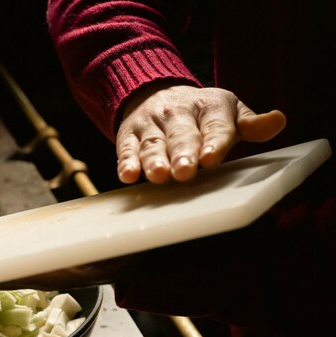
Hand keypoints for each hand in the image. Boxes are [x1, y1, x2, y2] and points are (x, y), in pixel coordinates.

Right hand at [116, 84, 286, 183]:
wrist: (154, 92)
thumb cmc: (200, 114)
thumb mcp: (228, 113)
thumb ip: (251, 124)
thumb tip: (278, 121)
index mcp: (209, 106)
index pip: (215, 125)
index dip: (213, 141)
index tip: (211, 158)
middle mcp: (178, 113)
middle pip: (181, 135)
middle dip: (182, 153)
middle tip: (184, 171)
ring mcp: (152, 124)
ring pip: (153, 144)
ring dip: (154, 160)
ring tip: (158, 175)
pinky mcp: (130, 135)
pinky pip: (127, 148)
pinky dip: (126, 162)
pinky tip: (128, 176)